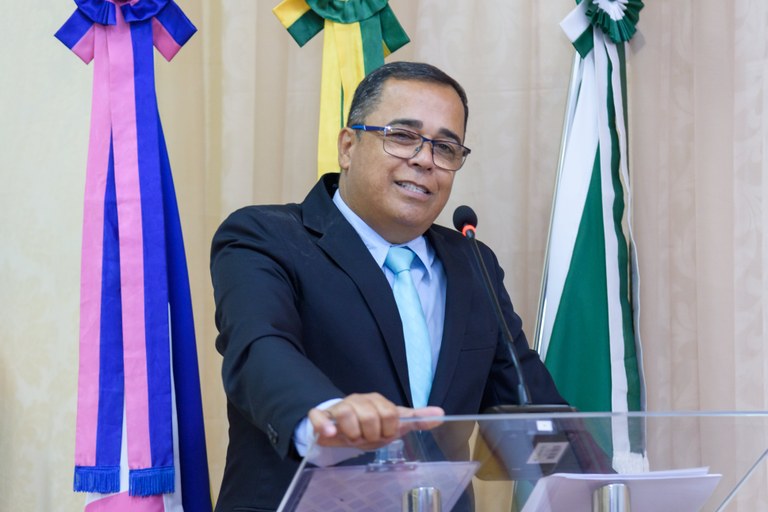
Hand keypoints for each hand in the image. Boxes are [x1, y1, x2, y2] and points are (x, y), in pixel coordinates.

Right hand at [308, 393, 443, 450]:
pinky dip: (325, 426)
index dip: (388, 430)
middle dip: (370, 435)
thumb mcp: (393, 424)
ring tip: (352, 437)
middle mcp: (358, 400)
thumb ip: (415, 419)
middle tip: (367, 438)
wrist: (341, 429)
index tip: (385, 434)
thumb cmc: (369, 427)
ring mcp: (339, 406)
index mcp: (377, 401)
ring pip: (346, 414)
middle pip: (369, 416)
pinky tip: (330, 435)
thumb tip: (441, 414)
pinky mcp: (322, 415)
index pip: (389, 414)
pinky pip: (319, 417)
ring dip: (352, 433)